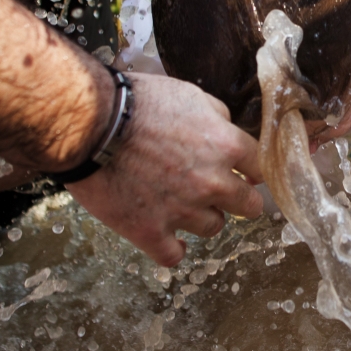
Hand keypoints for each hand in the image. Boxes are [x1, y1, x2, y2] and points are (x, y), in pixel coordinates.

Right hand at [64, 73, 264, 266]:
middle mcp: (211, 182)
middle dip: (238, 199)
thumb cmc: (136, 102)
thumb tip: (226, 130)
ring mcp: (182, 211)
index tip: (245, 174)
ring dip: (202, 218)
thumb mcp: (188, 95)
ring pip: (213, 228)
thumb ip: (216, 117)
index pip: (260, 168)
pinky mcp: (150, 232)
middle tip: (222, 195)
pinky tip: (169, 240)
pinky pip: (173, 256)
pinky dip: (172, 249)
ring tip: (182, 206)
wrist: (90, 124)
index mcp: (225, 146)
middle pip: (249, 206)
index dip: (251, 171)